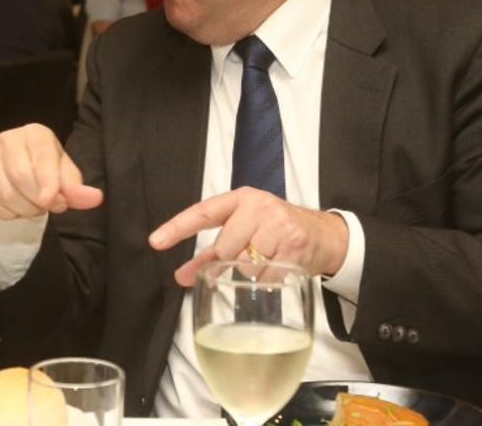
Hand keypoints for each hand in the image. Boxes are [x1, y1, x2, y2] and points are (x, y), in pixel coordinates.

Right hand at [0, 123, 103, 219]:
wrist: (22, 166)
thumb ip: (78, 188)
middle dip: (38, 201)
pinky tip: (17, 208)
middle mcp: (7, 138)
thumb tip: (95, 199)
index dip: (49, 184)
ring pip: (5, 193)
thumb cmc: (48, 169)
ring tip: (35, 207)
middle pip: (20, 177)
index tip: (56, 203)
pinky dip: (8, 214)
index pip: (41, 159)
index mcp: (35, 133)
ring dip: (24, 210)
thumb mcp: (66, 176)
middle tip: (49, 206)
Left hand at [147, 186, 348, 286]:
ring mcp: (278, 224)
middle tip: (252, 254)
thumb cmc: (278, 232)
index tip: (155, 241)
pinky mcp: (294, 245)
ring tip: (269, 260)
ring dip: (251, 273)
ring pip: (245, 264)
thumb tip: (182, 277)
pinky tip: (279, 270)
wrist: (326, 235)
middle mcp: (258, 206)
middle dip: (231, 261)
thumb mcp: (245, 231)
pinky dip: (268, 283)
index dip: (177, 227)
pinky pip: (266, 277)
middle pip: (225, 248)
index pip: (202, 212)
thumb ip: (213, 253)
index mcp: (240, 199)